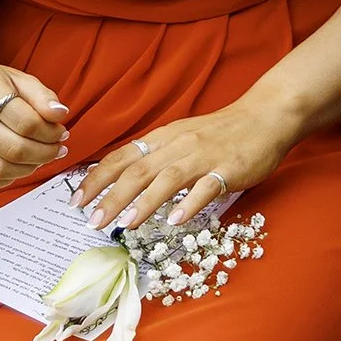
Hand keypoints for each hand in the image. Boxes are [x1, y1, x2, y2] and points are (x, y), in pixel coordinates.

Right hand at [0, 44, 70, 191]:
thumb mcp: (17, 78)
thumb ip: (42, 95)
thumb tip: (60, 114)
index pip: (26, 121)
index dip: (50, 133)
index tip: (60, 133)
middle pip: (13, 148)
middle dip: (44, 154)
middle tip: (55, 150)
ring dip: (27, 169)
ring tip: (38, 158)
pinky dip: (6, 179)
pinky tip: (15, 166)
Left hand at [71, 100, 295, 231]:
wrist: (265, 116)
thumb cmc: (221, 132)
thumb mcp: (181, 138)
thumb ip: (156, 157)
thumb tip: (123, 182)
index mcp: (163, 138)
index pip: (122, 157)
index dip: (97, 178)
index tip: (75, 200)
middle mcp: (178, 145)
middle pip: (138, 170)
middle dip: (111, 196)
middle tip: (92, 221)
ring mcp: (204, 157)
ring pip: (167, 179)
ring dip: (143, 202)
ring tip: (125, 224)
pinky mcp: (229, 169)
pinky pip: (207, 187)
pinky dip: (190, 203)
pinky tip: (176, 221)